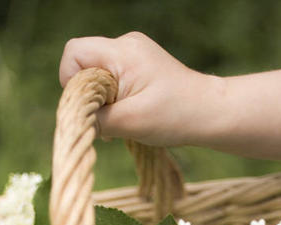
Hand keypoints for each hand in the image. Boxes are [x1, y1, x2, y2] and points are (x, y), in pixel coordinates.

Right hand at [59, 32, 220, 146]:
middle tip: (110, 117)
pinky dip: (114, 99)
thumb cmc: (175, 116)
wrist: (210, 113)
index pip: (74, 52)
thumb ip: (98, 119)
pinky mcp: (140, 65)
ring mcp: (134, 53)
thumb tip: (77, 120)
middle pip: (84, 62)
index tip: (91, 106)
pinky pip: (112, 78)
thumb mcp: (131, 123)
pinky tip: (130, 114)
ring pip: (98, 73)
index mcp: (123, 52)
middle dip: (90, 93)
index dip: (71, 80)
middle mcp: (126, 45)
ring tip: (125, 117)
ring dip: (103, 100)